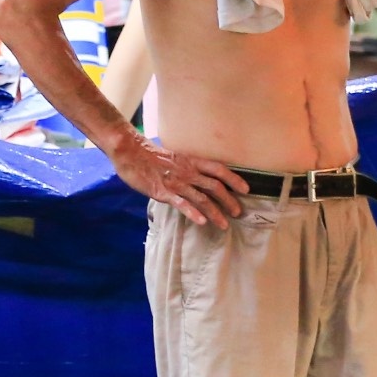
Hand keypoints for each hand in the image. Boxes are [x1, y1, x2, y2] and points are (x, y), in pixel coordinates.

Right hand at [112, 139, 247, 227]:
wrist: (130, 152)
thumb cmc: (151, 156)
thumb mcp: (176, 158)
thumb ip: (189, 168)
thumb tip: (201, 179)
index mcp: (192, 162)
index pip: (219, 169)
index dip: (234, 179)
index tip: (246, 189)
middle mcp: (188, 172)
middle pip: (215, 187)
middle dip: (229, 200)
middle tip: (238, 213)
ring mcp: (176, 182)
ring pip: (201, 198)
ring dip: (215, 212)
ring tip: (224, 224)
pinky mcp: (162, 192)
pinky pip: (181, 203)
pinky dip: (192, 213)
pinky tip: (201, 222)